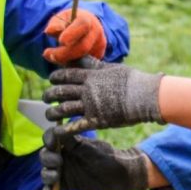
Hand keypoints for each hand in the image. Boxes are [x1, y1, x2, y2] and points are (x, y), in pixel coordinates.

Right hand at [40, 129, 149, 189]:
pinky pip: (51, 189)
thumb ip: (72, 140)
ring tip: (56, 176)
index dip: (48, 140)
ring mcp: (64, 170)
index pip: (50, 138)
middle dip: (48, 159)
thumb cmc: (106, 157)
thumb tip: (56, 130)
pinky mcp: (66, 185)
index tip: (53, 144)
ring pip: (46, 172)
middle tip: (59, 162)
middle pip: (45, 156)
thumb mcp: (89, 147)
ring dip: (47, 174)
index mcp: (68, 142)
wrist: (119, 175)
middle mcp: (63, 155)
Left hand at [42, 9, 106, 64]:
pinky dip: (72, 65)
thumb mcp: (61, 18)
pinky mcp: (99, 56)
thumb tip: (50, 31)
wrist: (86, 26)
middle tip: (47, 54)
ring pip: (83, 59)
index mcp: (87, 19)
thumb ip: (55, 24)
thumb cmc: (70, 22)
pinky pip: (85, 65)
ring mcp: (99, 46)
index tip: (61, 41)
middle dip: (64, 54)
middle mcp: (97, 32)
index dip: (72, 33)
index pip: (83, 25)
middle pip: (83, 47)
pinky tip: (65, 60)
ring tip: (53, 56)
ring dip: (66, 61)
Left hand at [43, 57, 162, 136]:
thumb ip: (96, 65)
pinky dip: (64, 130)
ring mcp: (91, 106)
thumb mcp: (113, 68)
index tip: (52, 79)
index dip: (55, 77)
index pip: (67, 75)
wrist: (145, 96)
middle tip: (46, 97)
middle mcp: (87, 90)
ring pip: (63, 109)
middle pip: (61, 91)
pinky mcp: (96, 120)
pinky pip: (75, 126)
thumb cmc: (133, 80)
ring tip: (49, 114)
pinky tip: (57, 132)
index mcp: (91, 76)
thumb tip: (83, 57)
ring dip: (53, 112)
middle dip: (50, 94)